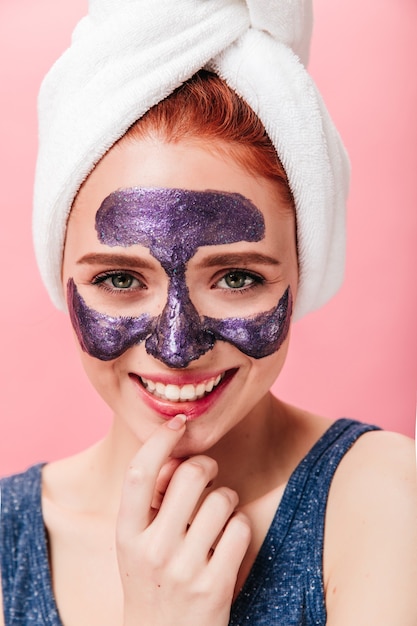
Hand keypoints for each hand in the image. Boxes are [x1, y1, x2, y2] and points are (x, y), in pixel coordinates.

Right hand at [116, 414, 250, 625]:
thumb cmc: (152, 582)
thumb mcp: (136, 545)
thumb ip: (150, 504)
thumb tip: (178, 453)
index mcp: (126, 535)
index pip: (139, 473)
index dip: (160, 440)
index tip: (177, 422)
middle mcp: (152, 550)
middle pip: (190, 475)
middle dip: (207, 465)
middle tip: (209, 472)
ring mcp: (184, 570)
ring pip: (222, 499)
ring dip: (227, 498)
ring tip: (219, 515)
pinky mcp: (215, 587)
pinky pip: (240, 528)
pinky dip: (240, 526)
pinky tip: (229, 539)